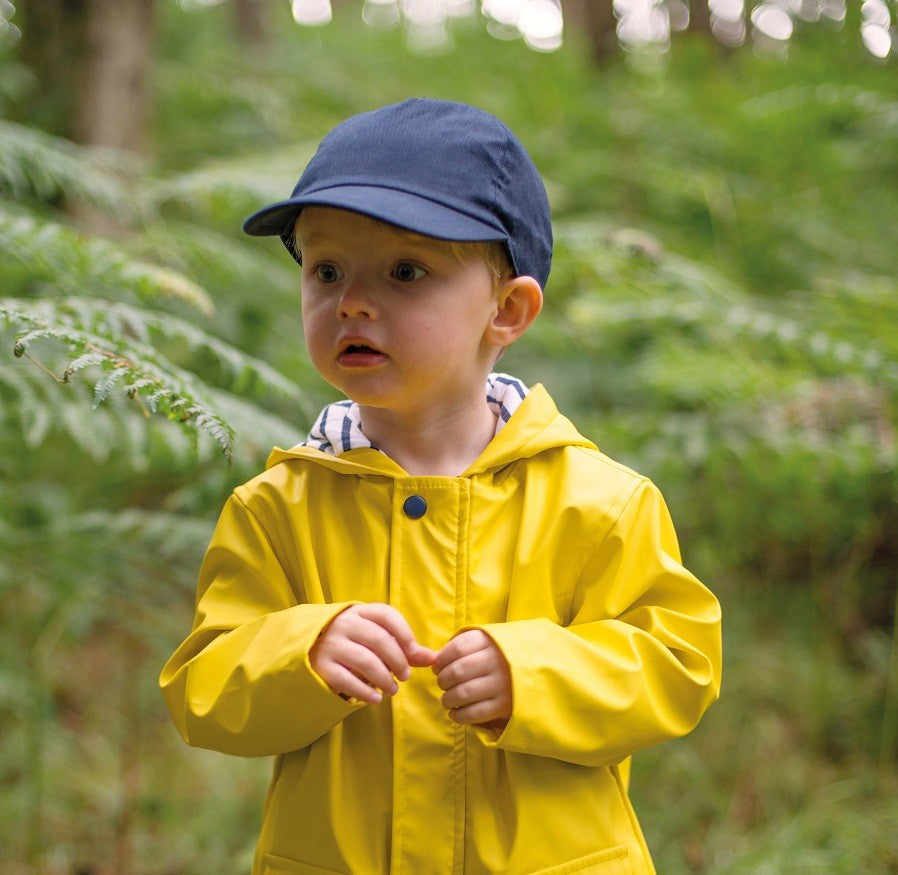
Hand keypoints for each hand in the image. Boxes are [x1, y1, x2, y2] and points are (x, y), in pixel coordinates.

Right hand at [310, 603, 435, 703]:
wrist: (309, 646)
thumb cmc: (353, 641)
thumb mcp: (375, 637)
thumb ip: (404, 648)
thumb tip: (434, 659)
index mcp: (360, 612)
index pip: (386, 615)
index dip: (404, 632)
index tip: (414, 651)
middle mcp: (345, 624)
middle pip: (379, 639)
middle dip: (398, 660)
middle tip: (406, 676)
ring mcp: (331, 644)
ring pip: (365, 660)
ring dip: (384, 678)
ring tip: (392, 690)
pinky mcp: (322, 666)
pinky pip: (346, 680)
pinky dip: (365, 692)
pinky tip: (376, 699)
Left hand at [433, 629, 511, 732]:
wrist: (533, 671)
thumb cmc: (497, 655)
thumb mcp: (483, 642)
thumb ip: (460, 646)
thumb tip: (434, 661)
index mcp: (489, 642)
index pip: (456, 649)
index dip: (441, 660)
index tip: (436, 667)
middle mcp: (496, 662)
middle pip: (457, 671)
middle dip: (443, 680)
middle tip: (442, 684)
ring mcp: (501, 684)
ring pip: (463, 693)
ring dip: (447, 699)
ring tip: (446, 700)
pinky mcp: (504, 705)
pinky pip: (475, 714)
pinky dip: (459, 716)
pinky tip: (454, 713)